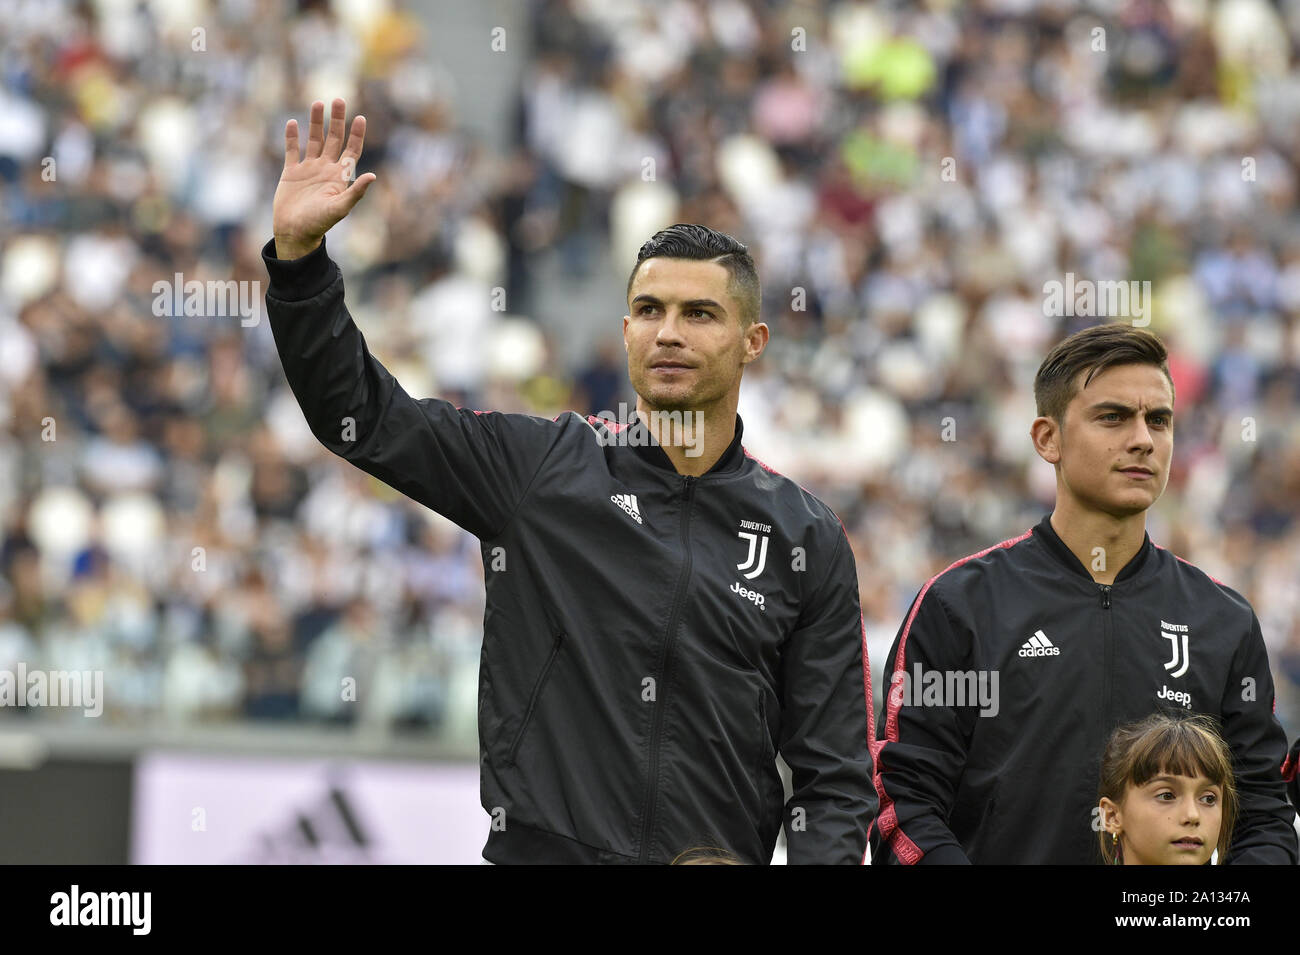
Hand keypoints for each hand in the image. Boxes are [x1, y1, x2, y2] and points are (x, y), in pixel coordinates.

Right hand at [272, 98, 376, 258]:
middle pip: (334, 139)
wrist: (294, 233)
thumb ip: (355, 192)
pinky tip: (293, 123)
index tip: (360, 117)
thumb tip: (373, 176)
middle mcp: (326, 169)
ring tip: (317, 103)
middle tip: (339, 99)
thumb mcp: (339, 208)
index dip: (357, 134)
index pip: (352, 150)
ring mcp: (308, 169)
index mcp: (339, 176)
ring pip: (313, 140)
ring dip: (315, 122)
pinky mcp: (291, 172)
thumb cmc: (318, 224)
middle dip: (337, 120)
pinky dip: (292, 137)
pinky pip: (292, 150)